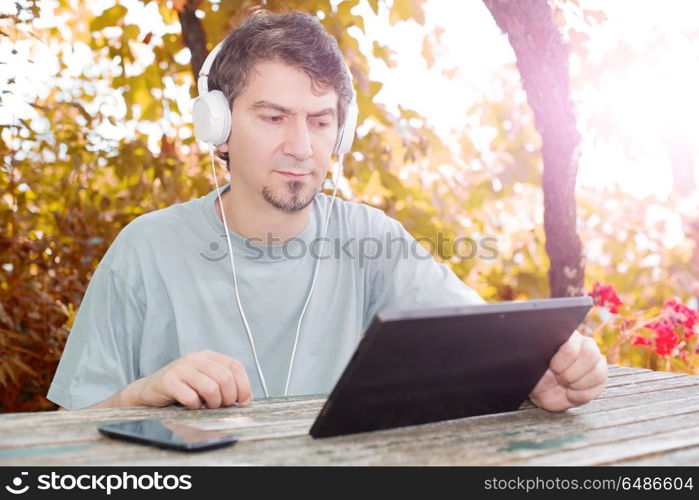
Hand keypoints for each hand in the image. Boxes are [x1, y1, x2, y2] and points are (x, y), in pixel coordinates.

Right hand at [128, 350, 252, 409]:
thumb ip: (225, 384)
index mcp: (208, 356)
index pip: (235, 366)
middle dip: (228, 397)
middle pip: (225, 378)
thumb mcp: (206, 381)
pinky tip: (191, 406)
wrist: (148, 391)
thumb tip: (247, 398)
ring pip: (211, 388)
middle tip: (222, 406)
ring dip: (213, 403)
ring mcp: (181, 368)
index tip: (243, 401)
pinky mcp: (168, 381)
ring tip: (207, 406)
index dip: (243, 385)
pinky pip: (191, 397)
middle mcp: (195, 358)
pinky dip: (195, 406)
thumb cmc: (182, 388)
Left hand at [529, 330, 606, 411]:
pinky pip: (598, 388)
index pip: (572, 343)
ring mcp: (594, 362)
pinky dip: (581, 395)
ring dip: (578, 384)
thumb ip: (535, 348)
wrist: (539, 388)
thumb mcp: (529, 359)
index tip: (553, 367)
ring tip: (564, 385)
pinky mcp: (599, 379)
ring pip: (598, 372)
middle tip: (560, 377)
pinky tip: (570, 392)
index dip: (564, 358)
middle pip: (591, 354)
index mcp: (565, 335)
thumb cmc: (533, 370)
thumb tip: (534, 338)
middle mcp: (584, 344)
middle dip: (572, 372)